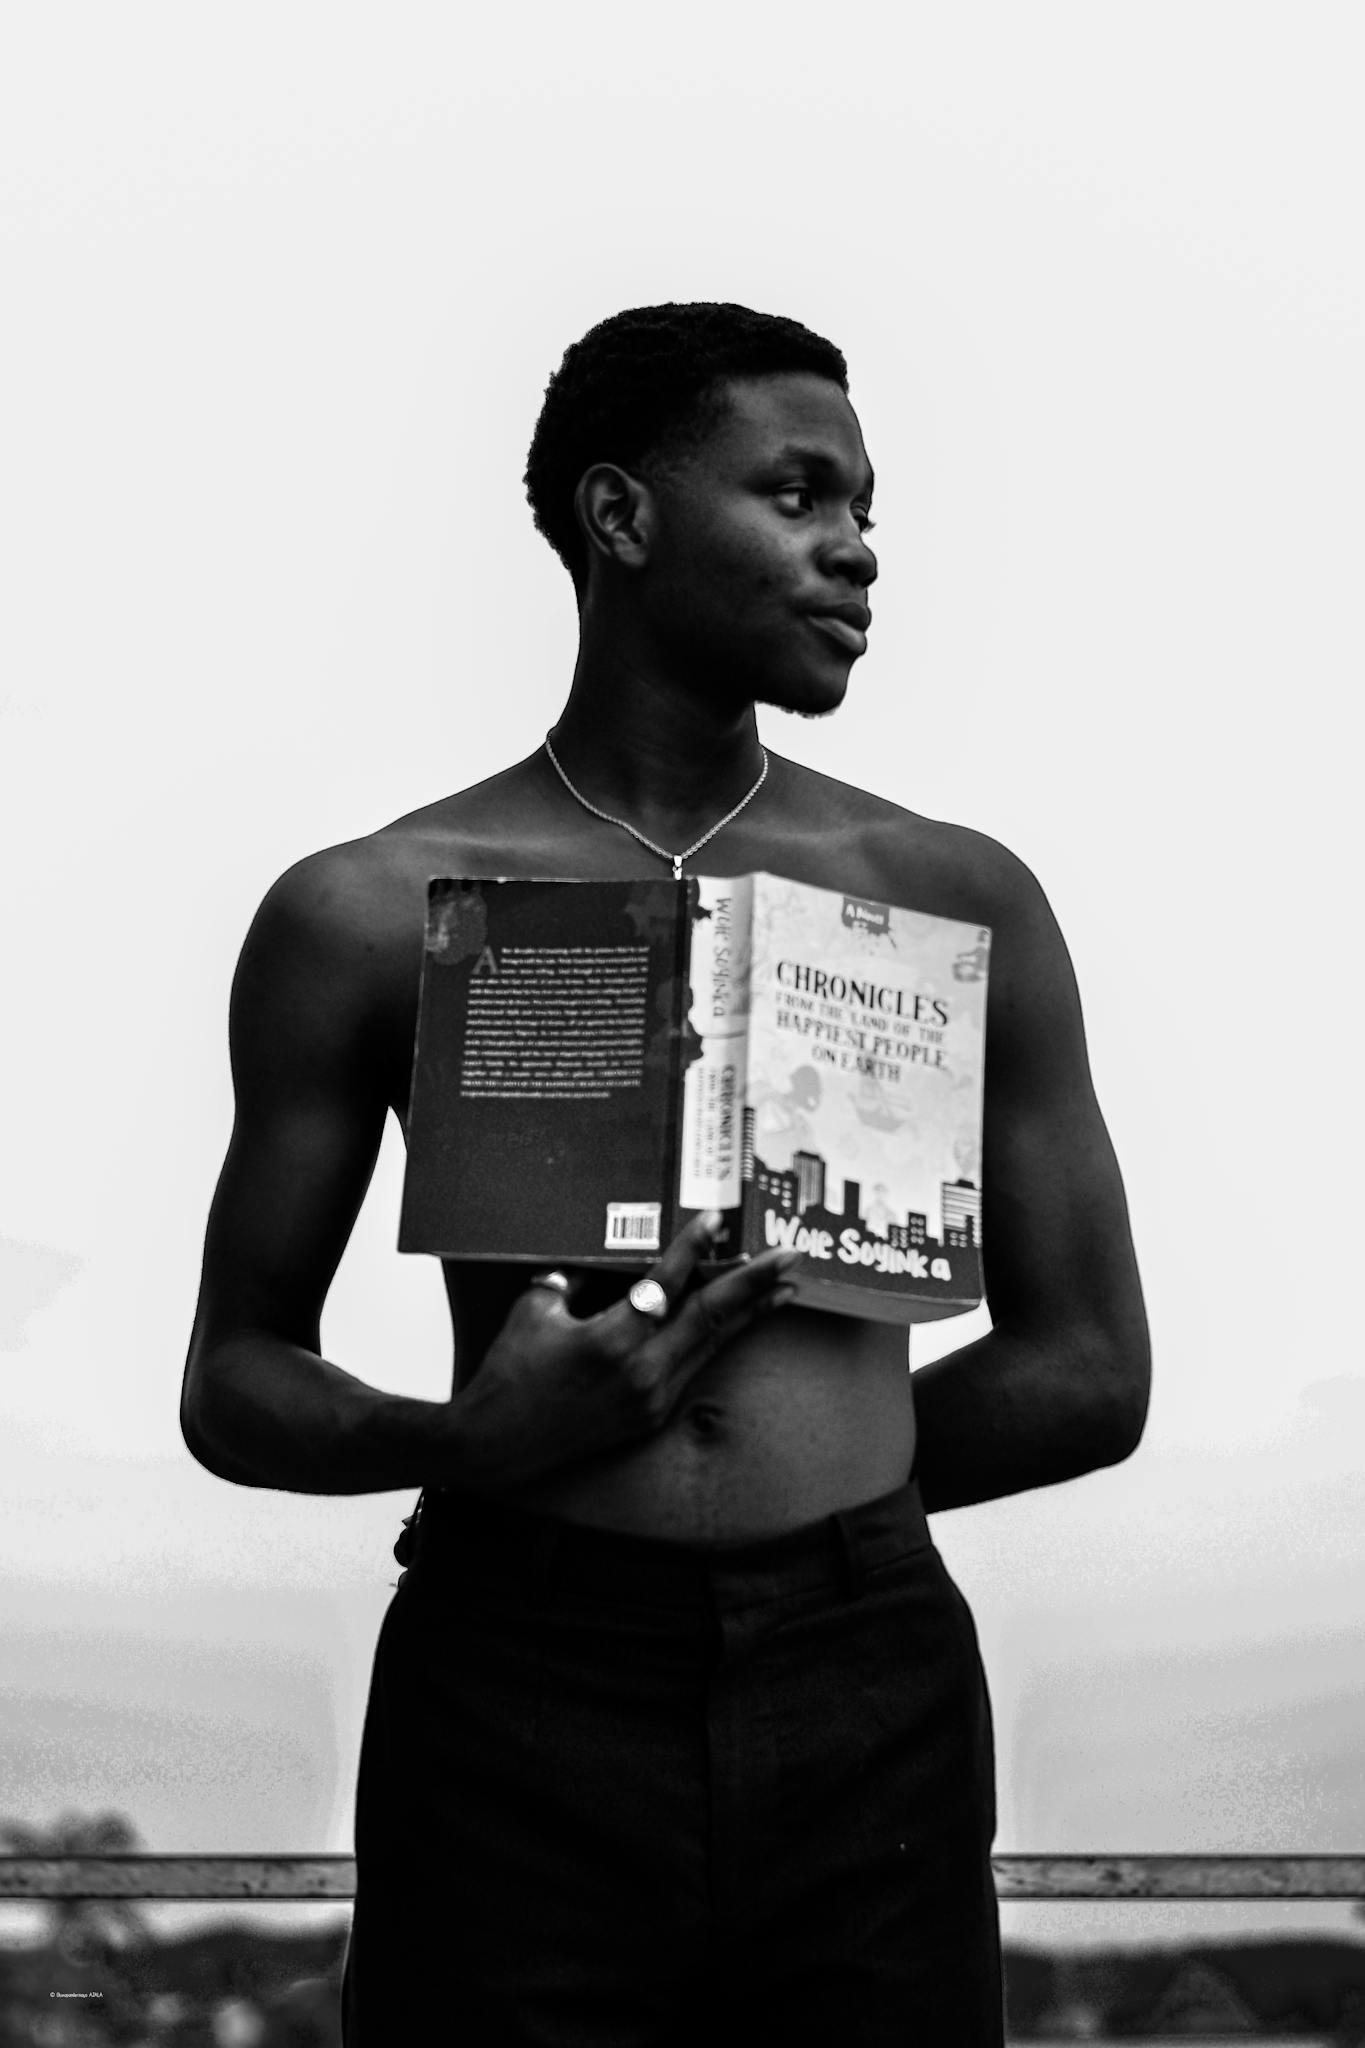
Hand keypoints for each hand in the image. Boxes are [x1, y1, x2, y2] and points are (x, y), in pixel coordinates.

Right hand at [443, 1212, 799, 1490]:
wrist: (497, 1445)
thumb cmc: (509, 1372)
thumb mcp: (537, 1309)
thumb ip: (577, 1277)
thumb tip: (611, 1253)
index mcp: (610, 1340)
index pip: (664, 1283)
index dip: (692, 1248)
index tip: (717, 1220)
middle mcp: (641, 1372)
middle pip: (710, 1316)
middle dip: (754, 1283)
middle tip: (790, 1257)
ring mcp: (652, 1398)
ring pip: (712, 1344)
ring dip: (751, 1313)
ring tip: (786, 1288)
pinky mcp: (653, 1415)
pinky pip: (694, 1366)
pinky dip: (719, 1339)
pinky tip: (740, 1322)